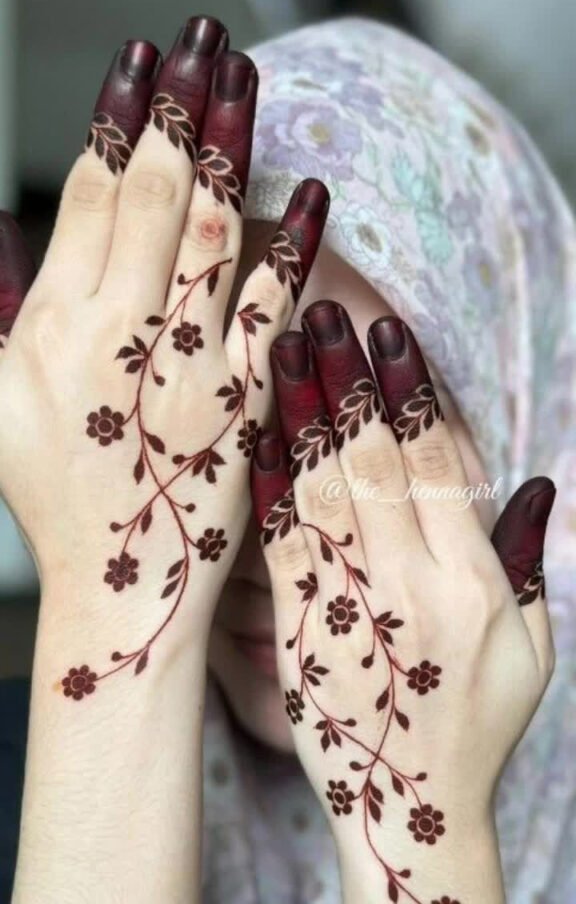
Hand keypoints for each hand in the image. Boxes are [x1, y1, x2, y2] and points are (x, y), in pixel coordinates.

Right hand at [0, 17, 327, 694]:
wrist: (126, 587)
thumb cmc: (59, 497)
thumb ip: (10, 310)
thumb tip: (13, 230)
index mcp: (54, 330)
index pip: (88, 199)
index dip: (114, 122)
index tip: (138, 64)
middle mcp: (117, 337)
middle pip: (148, 195)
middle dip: (175, 109)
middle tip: (199, 37)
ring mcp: (185, 367)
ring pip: (207, 232)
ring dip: (227, 147)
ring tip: (241, 76)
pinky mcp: (243, 401)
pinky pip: (269, 310)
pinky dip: (290, 248)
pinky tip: (308, 192)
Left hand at [251, 300, 554, 903]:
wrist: (409, 811)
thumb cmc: (477, 725)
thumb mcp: (531, 650)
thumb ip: (524, 561)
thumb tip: (533, 481)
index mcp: (470, 582)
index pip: (434, 466)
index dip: (411, 395)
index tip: (391, 336)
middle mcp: (406, 583)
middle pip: (369, 461)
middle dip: (346, 380)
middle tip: (324, 314)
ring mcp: (346, 602)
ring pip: (319, 487)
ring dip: (299, 412)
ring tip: (281, 348)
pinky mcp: (298, 624)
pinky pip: (279, 540)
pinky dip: (267, 482)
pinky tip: (252, 432)